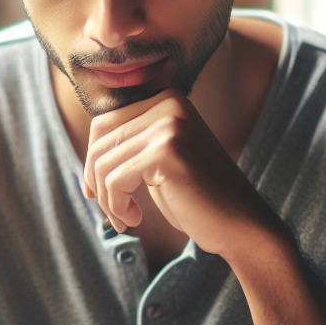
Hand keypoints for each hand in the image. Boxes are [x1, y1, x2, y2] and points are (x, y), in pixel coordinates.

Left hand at [83, 88, 272, 257]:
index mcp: (167, 100)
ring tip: (126, 219)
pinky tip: (135, 219)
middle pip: (100, 141)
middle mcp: (168, 104)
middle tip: (115, 212)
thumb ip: (130, 147)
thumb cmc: (197, 198)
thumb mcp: (160, 162)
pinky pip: (114, 181)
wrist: (240, 224)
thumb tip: (86, 162)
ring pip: (102, 163)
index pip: (104, 124)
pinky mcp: (165, 151)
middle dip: (97, 182)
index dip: (94, 162)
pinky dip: (117, 206)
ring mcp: (168, 125)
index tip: (101, 194)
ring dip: (107, 200)